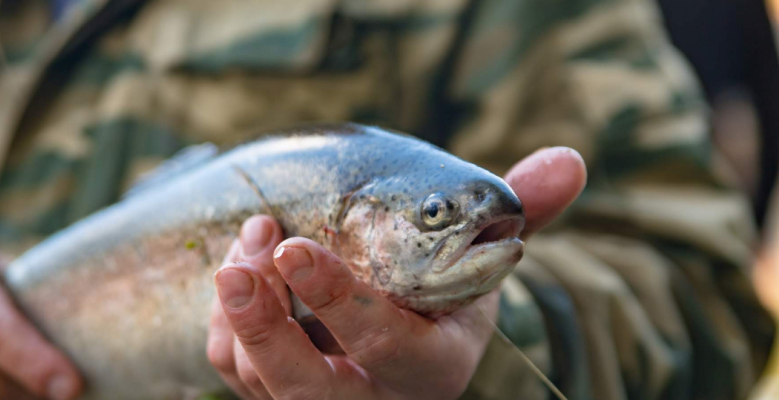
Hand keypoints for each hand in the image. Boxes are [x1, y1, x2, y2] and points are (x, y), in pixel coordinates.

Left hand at [207, 147, 586, 399]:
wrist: (407, 332)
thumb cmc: (442, 291)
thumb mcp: (481, 259)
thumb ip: (520, 214)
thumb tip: (570, 159)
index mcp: (434, 366)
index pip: (387, 346)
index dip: (339, 303)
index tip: (295, 248)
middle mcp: (376, 399)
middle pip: (308, 388)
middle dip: (264, 327)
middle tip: (241, 263)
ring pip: (260, 380)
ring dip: (239, 311)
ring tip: (247, 245)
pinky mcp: (280, 396)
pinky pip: (234, 372)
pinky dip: (225, 324)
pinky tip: (242, 273)